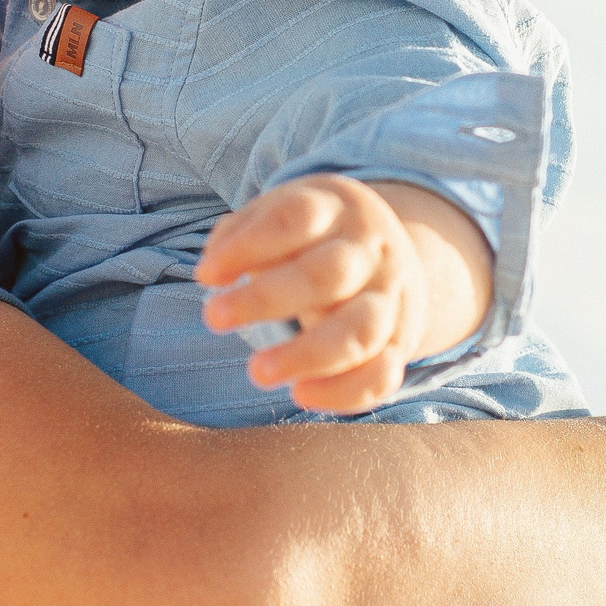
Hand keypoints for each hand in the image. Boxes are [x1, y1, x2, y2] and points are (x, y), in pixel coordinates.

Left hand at [196, 175, 475, 414]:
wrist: (391, 249)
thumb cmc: (313, 235)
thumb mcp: (282, 213)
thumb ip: (241, 234)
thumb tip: (210, 271)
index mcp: (336, 209)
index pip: (296, 218)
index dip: (249, 245)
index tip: (205, 275)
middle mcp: (369, 251)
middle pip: (327, 274)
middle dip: (267, 298)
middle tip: (213, 318)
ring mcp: (390, 298)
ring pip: (361, 329)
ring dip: (309, 355)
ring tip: (258, 373)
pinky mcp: (400, 342)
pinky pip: (383, 374)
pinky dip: (347, 392)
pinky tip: (301, 396)